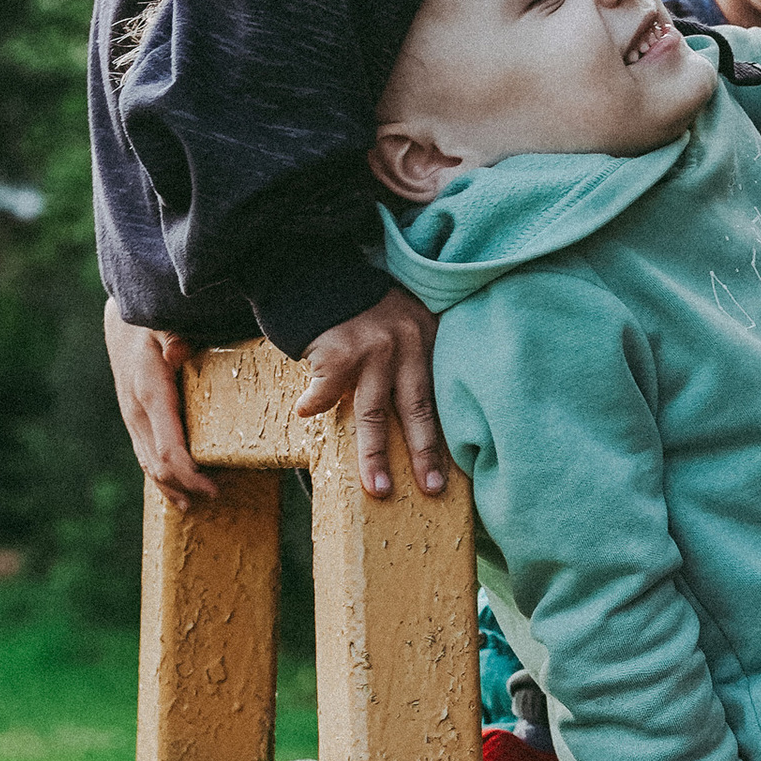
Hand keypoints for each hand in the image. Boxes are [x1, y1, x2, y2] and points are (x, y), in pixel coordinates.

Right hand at [105, 299, 216, 506]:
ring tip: (194, 504)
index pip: (167, 450)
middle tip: (217, 496)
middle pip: (158, 465)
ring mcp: (132, 419)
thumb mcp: (164, 323)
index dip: (189, 475)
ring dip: (171, 487)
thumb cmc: (151, 323)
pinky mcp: (134, 420)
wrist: (122, 323)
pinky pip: (145, 455)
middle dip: (186, 486)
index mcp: (149, 394)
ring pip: (148, 465)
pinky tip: (175, 490)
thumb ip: (174, 337)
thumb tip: (176, 351)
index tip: (213, 488)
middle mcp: (137, 413)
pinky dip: (160, 476)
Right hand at [292, 286, 448, 498]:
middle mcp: (405, 343)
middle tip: (432, 489)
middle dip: (424, 453)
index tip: (456, 470)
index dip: (447, 433)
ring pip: (374, 413)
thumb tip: (422, 412)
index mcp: (426, 338)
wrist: (319, 271)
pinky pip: (326, 390)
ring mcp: (372, 348)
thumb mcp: (403, 319)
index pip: (439, 394)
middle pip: (417, 409)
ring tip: (378, 487)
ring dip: (374, 455)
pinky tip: (305, 412)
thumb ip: (416, 354)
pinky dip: (314, 402)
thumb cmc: (360, 304)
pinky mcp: (338, 351)